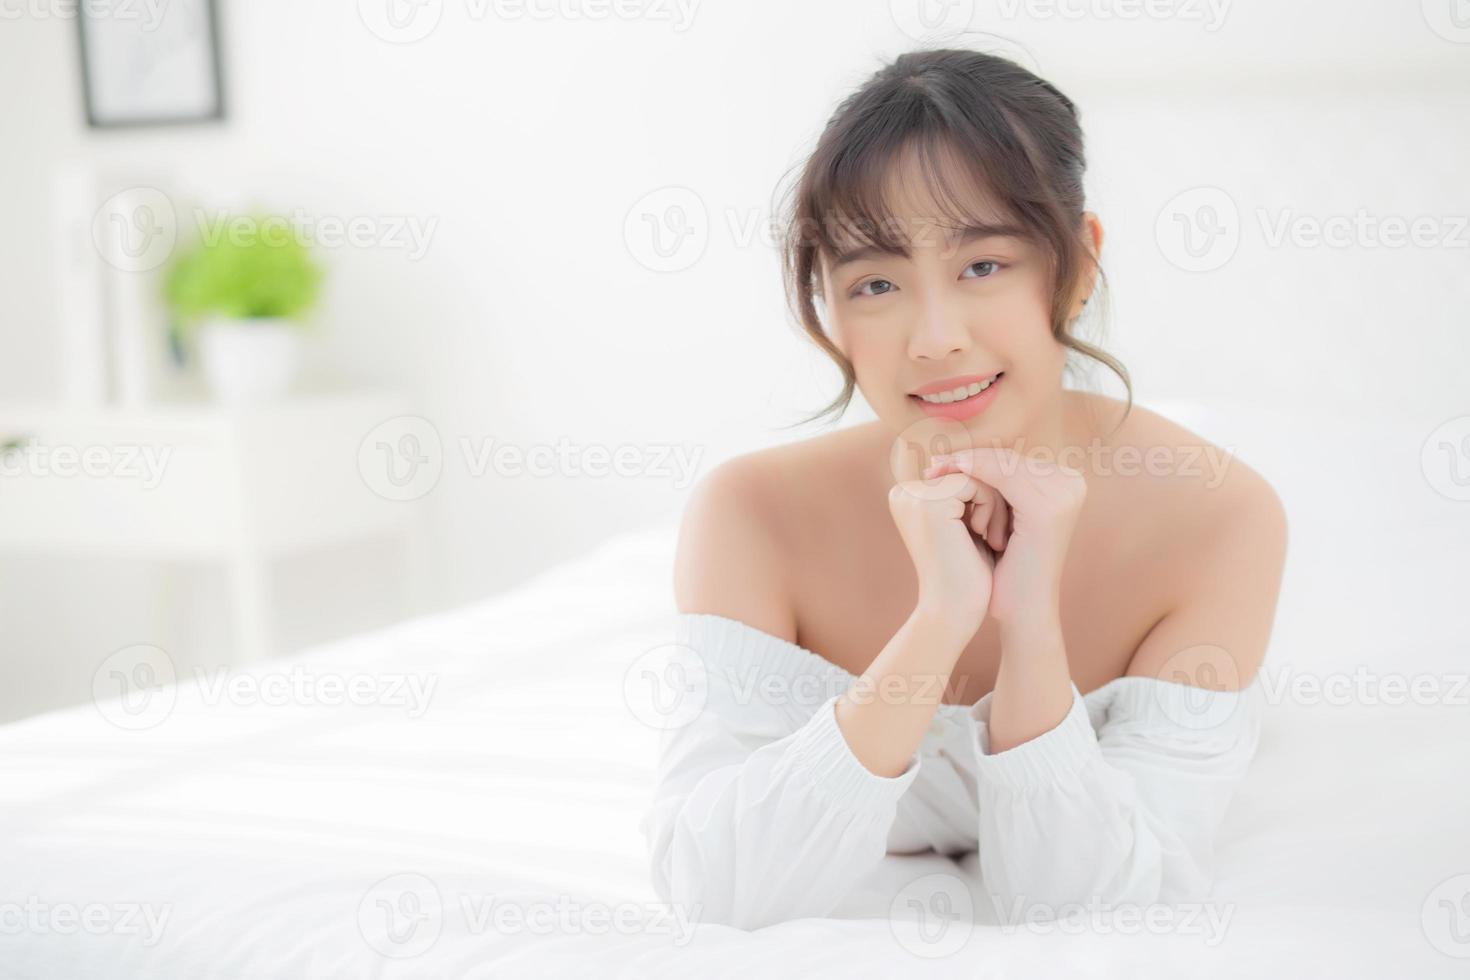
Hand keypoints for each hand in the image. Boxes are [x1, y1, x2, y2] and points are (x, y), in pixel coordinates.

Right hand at [887, 472, 1000, 641]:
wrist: (956, 613)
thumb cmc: (968, 577)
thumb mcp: (968, 527)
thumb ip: (970, 497)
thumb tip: (994, 464)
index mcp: (909, 498)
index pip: (960, 476)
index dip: (986, 498)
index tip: (995, 532)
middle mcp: (904, 493)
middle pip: (967, 472)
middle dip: (992, 499)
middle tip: (1001, 537)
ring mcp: (914, 496)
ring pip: (974, 475)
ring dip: (996, 504)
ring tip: (998, 539)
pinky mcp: (931, 503)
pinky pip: (976, 484)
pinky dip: (992, 508)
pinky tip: (991, 538)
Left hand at [923, 448, 1085, 631]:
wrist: (1023, 609)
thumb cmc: (1008, 568)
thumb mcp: (1004, 519)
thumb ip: (998, 486)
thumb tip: (964, 454)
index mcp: (1067, 484)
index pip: (1014, 460)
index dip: (977, 457)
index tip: (941, 460)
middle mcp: (1073, 484)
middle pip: (1010, 459)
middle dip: (969, 458)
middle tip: (932, 460)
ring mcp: (1064, 493)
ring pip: (1004, 464)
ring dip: (967, 464)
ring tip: (934, 470)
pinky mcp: (1046, 507)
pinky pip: (1004, 477)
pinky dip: (975, 473)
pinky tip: (950, 475)